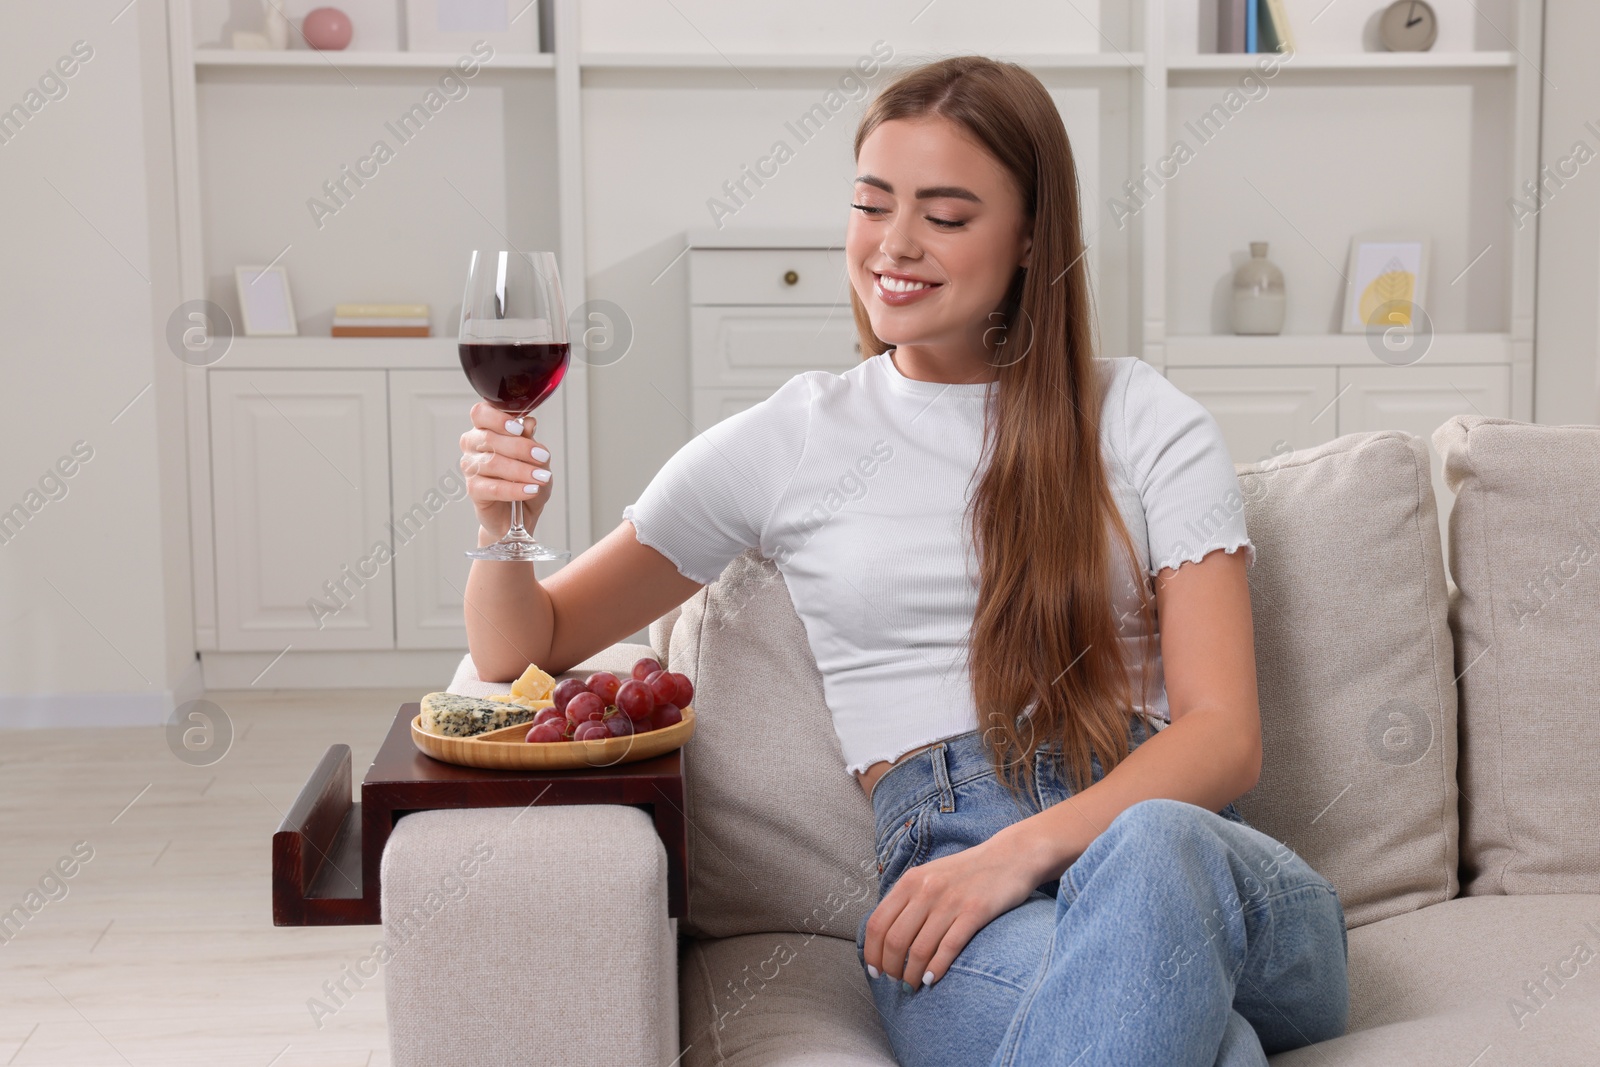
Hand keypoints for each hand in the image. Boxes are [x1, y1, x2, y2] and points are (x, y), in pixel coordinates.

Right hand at [459, 401, 553, 538]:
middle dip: (520, 448)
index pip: (481, 413)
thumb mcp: (537, 458)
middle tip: (542, 457)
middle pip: (490, 438)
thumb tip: (528, 423)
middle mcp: (473, 445)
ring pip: (493, 463)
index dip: (498, 418)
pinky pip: (493, 487)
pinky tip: (531, 490)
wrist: (521, 512)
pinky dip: (515, 489)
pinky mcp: (473, 490)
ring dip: (521, 470)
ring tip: (541, 478)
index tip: (519, 428)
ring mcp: (470, 467)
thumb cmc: (525, 479)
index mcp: (486, 428)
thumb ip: (531, 440)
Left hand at [861, 824, 1044, 990]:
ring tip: (912, 986)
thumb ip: (907, 899)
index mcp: (910, 881)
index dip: (871, 952)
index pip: (877, 923)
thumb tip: (885, 935)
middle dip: (891, 967)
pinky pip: (948, 947)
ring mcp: (950, 901)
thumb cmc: (968, 871)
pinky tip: (932, 980)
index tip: (874, 970)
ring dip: (912, 975)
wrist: (1011, 855)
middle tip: (895, 981)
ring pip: (919, 949)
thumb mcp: (930, 875)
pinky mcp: (975, 911)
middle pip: (895, 940)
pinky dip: (936, 969)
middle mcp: (926, 890)